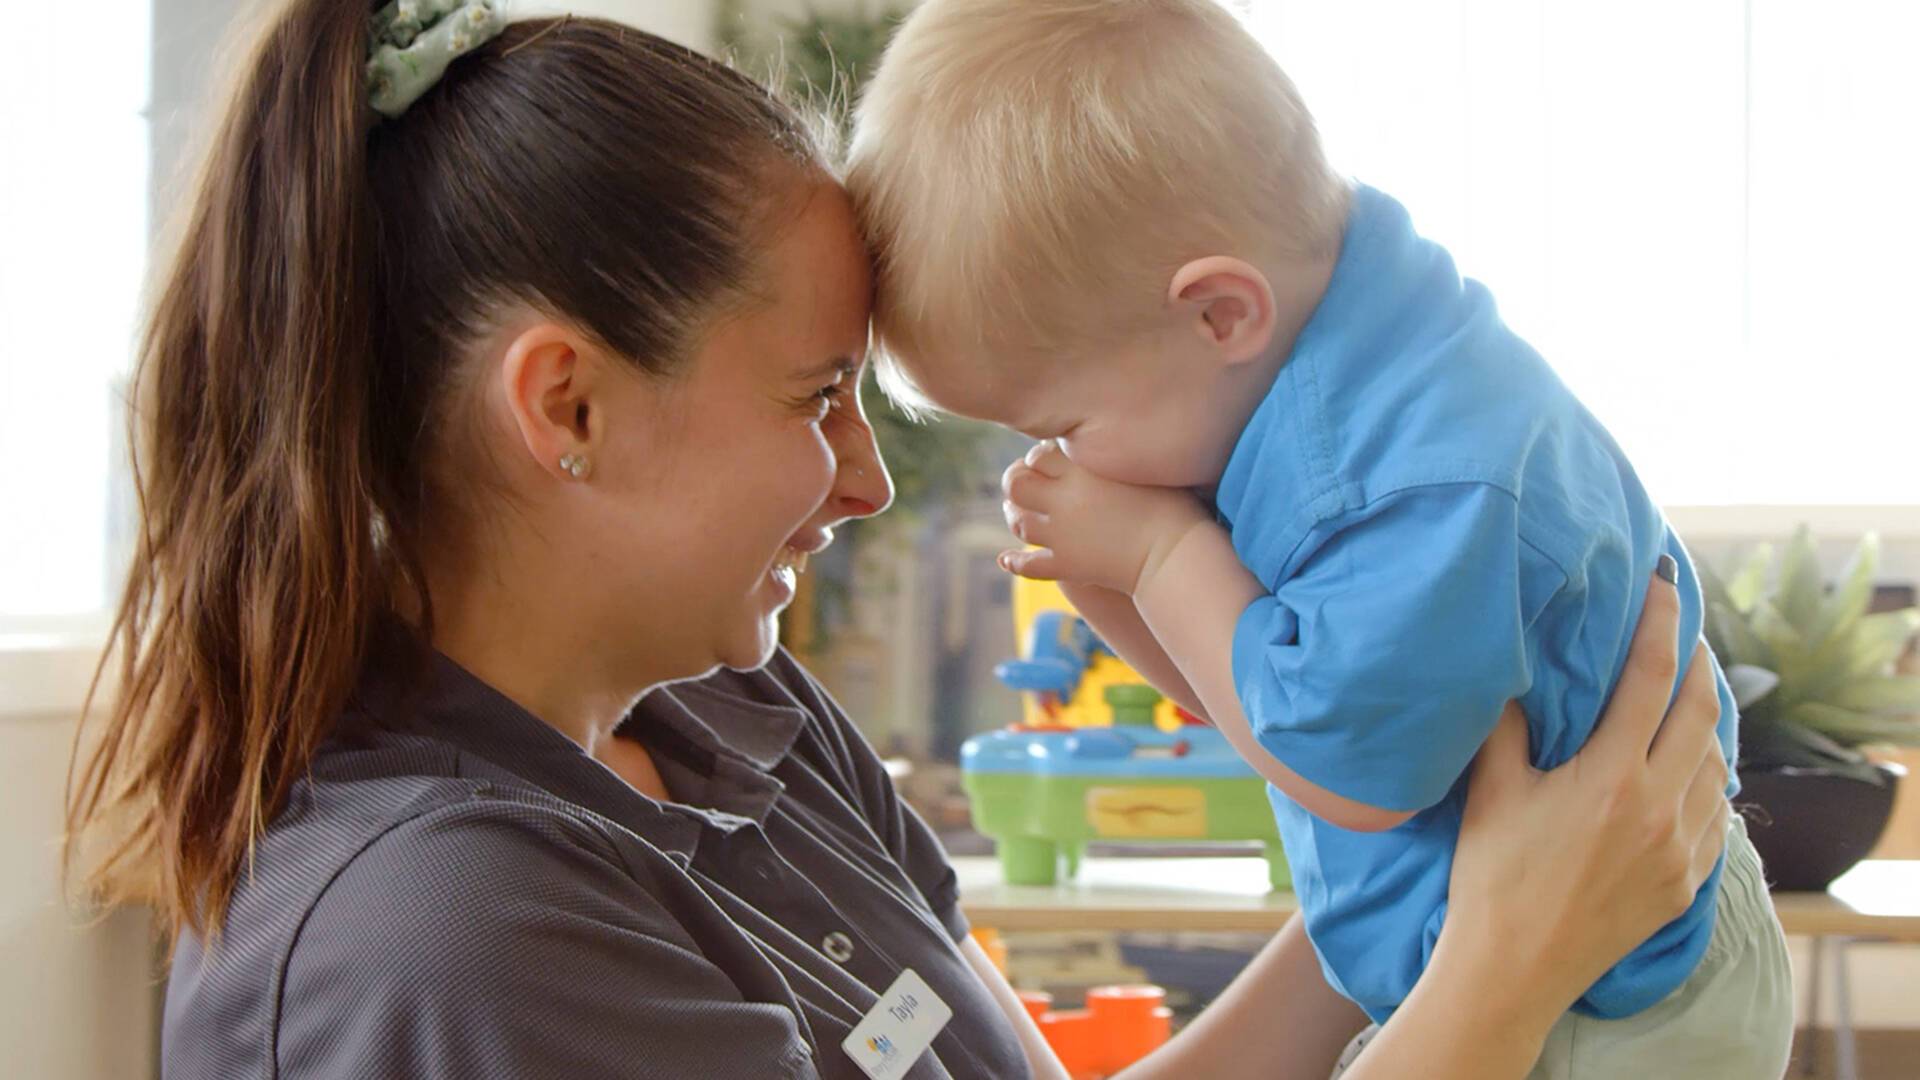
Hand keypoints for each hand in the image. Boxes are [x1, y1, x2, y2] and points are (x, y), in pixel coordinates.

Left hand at [998, 441, 1208, 593]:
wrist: (1176, 551)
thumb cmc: (1173, 504)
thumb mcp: (1142, 467)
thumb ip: (1113, 453)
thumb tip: (1100, 439)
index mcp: (1082, 470)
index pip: (1039, 454)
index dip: (1038, 456)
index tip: (1047, 459)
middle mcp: (1064, 499)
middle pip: (1017, 484)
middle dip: (1016, 481)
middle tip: (1023, 482)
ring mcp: (1062, 535)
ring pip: (1019, 522)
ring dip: (1013, 515)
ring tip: (1016, 511)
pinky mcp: (1067, 565)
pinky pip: (1030, 565)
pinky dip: (1015, 562)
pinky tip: (1006, 559)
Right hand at [1440, 569, 1729, 1017]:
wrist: (1514, 967)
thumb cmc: (1491, 875)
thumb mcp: (1490, 790)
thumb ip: (1506, 726)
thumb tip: (1515, 675)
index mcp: (1610, 776)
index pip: (1649, 678)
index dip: (1659, 622)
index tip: (1664, 583)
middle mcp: (1658, 807)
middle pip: (1701, 714)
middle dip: (1698, 665)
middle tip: (1686, 635)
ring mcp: (1679, 849)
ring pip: (1715, 765)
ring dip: (1707, 724)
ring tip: (1690, 698)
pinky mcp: (1684, 883)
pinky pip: (1714, 816)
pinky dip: (1708, 780)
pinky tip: (1691, 770)